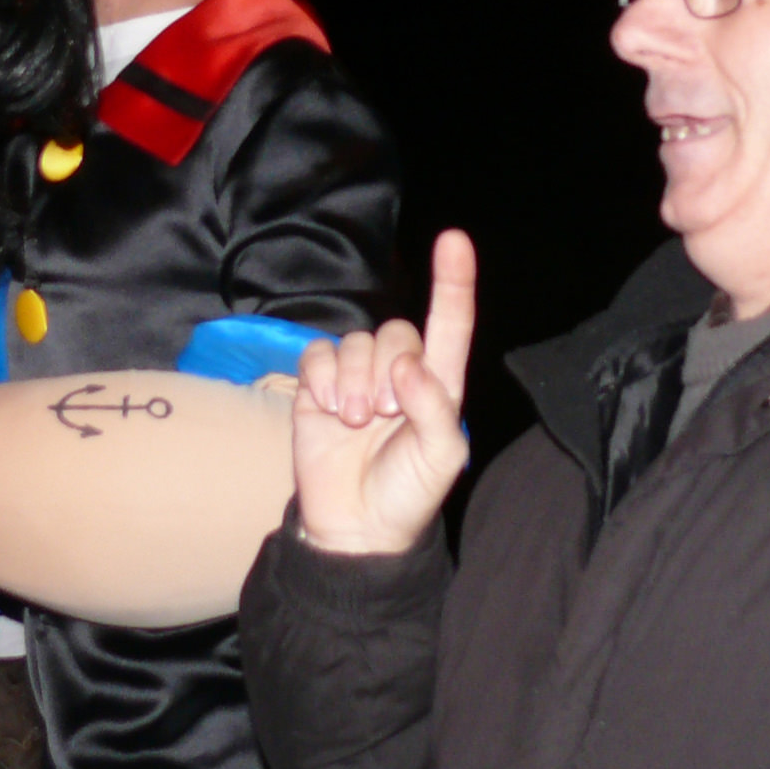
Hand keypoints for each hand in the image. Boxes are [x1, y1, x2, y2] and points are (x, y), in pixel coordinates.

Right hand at [293, 230, 473, 555]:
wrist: (354, 528)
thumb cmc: (408, 494)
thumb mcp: (440, 458)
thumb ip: (434, 408)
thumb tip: (409, 366)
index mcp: (439, 384)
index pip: (450, 324)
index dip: (453, 281)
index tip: (453, 240)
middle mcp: (399, 373)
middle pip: (396, 331)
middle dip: (387, 369)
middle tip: (384, 414)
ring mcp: (356, 379)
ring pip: (355, 341)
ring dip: (354, 379)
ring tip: (354, 420)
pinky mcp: (316, 388)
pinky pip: (317, 354)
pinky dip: (321, 378)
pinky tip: (326, 410)